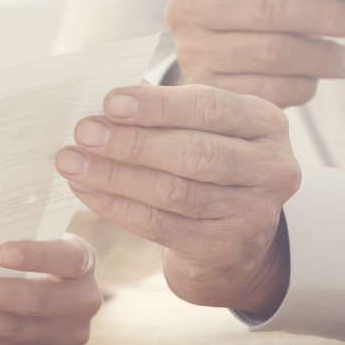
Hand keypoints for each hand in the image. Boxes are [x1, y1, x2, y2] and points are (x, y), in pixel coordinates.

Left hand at [0, 236, 102, 344]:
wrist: (55, 296)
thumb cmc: (36, 257)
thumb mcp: (40, 239)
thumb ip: (15, 234)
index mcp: (84, 263)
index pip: (66, 258)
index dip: (36, 256)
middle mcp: (82, 303)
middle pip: (32, 300)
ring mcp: (66, 337)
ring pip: (9, 328)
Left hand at [57, 85, 298, 315]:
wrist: (234, 245)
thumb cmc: (209, 172)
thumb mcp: (204, 132)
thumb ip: (166, 111)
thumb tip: (104, 94)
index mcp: (267, 124)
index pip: (210, 108)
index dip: (158, 105)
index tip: (109, 102)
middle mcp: (271, 169)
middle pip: (194, 152)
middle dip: (132, 143)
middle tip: (84, 133)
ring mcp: (252, 214)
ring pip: (174, 192)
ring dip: (115, 176)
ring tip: (73, 163)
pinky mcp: (224, 249)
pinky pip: (160, 226)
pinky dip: (118, 207)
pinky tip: (87, 192)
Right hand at [167, 0, 344, 108]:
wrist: (206, 52)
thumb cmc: (249, 8)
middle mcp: (191, 6)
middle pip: (269, 7)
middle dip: (329, 15)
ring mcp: (194, 51)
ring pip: (272, 53)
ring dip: (322, 55)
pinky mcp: (210, 90)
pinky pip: (268, 89)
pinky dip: (302, 84)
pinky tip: (317, 78)